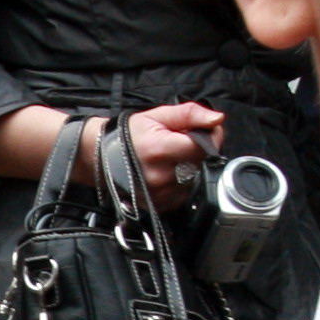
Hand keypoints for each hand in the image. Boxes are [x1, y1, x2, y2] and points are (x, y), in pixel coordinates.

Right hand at [107, 101, 228, 195]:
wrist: (102, 157)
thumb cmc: (130, 135)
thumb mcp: (159, 115)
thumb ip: (190, 114)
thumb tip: (217, 120)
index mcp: (160, 149)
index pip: (203, 147)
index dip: (210, 137)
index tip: (204, 131)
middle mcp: (160, 175)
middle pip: (200, 163)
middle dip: (197, 151)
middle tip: (180, 143)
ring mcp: (159, 194)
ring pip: (194, 179)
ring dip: (190, 167)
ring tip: (171, 159)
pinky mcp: (160, 205)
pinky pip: (184, 193)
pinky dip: (181, 182)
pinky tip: (167, 173)